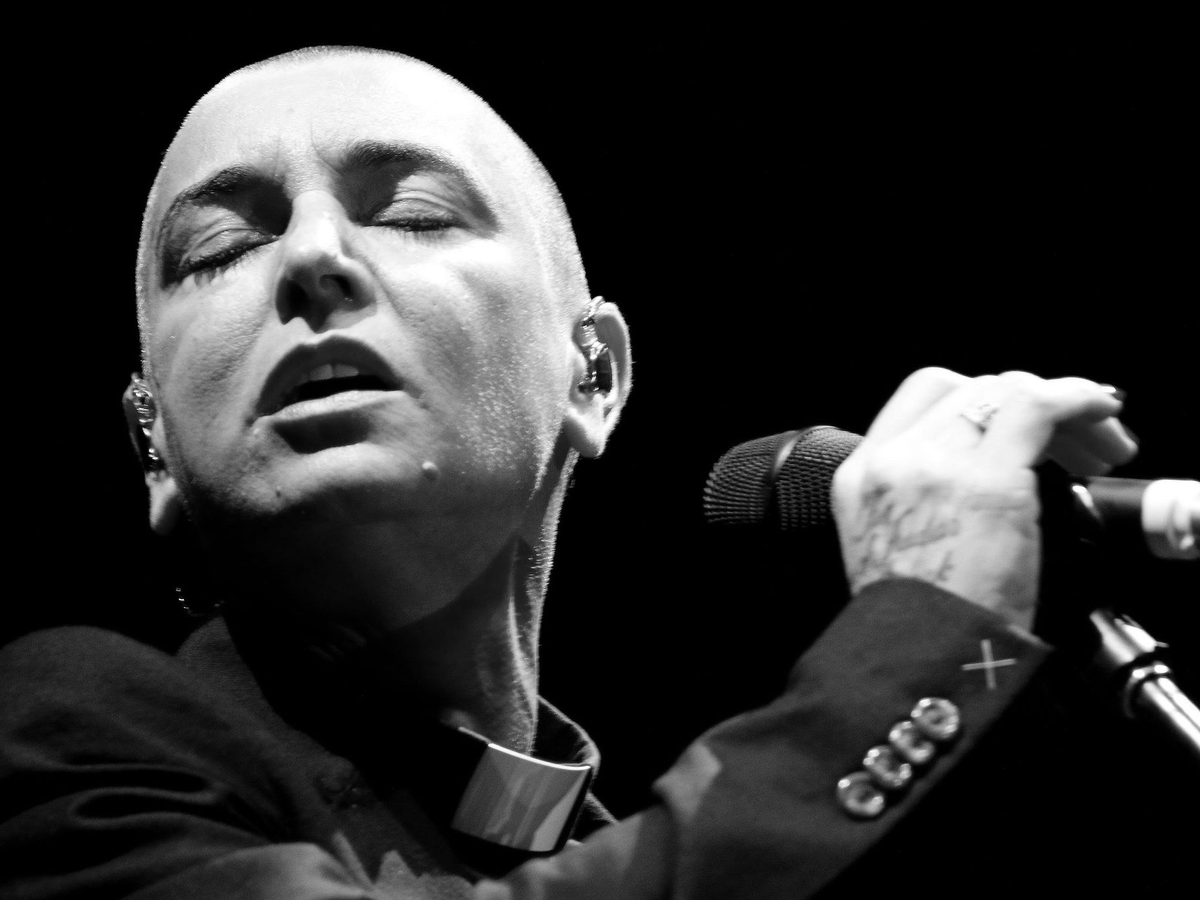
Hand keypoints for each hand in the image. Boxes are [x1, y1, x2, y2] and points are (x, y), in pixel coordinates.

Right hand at [831, 368, 1136, 630]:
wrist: (916, 660)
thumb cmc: (916, 623)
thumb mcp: (892, 546)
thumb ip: (919, 502)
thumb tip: (979, 477)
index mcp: (861, 475)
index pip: (922, 398)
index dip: (976, 397)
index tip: (1012, 420)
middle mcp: (892, 458)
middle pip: (966, 389)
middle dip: (1023, 399)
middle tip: (1068, 437)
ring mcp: (937, 463)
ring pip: (1003, 391)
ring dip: (1059, 405)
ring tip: (1096, 442)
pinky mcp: (987, 480)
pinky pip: (1037, 407)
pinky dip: (1077, 398)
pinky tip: (1102, 410)